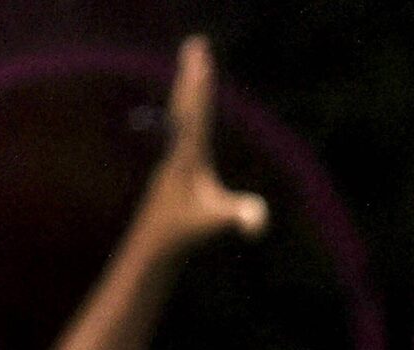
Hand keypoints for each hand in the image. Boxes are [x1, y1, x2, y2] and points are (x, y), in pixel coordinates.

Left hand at [139, 38, 268, 248]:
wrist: (154, 242)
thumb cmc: (185, 231)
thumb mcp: (216, 222)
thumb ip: (239, 215)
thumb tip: (260, 218)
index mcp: (187, 154)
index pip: (196, 112)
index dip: (200, 84)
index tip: (201, 56)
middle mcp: (177, 149)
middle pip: (186, 102)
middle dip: (193, 74)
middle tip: (195, 44)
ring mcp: (173, 156)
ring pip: (181, 113)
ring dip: (188, 88)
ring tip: (192, 67)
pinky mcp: (175, 166)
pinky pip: (182, 128)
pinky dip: (187, 111)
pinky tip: (188, 108)